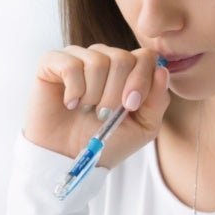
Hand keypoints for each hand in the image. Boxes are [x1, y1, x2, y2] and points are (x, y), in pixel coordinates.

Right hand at [24, 44, 170, 167]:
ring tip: (86, 109)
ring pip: (97, 60)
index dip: (141, 80)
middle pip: (122, 57)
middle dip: (116, 92)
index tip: (130, 106)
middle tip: (104, 113)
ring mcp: (77, 58)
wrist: (69, 158)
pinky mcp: (52, 63)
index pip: (145, 56)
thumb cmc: (105, 142)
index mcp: (127, 70)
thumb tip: (161, 70)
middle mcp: (103, 58)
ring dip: (94, 94)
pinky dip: (74, 90)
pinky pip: (70, 64)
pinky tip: (70, 104)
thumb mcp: (143, 127)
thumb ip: (158, 100)